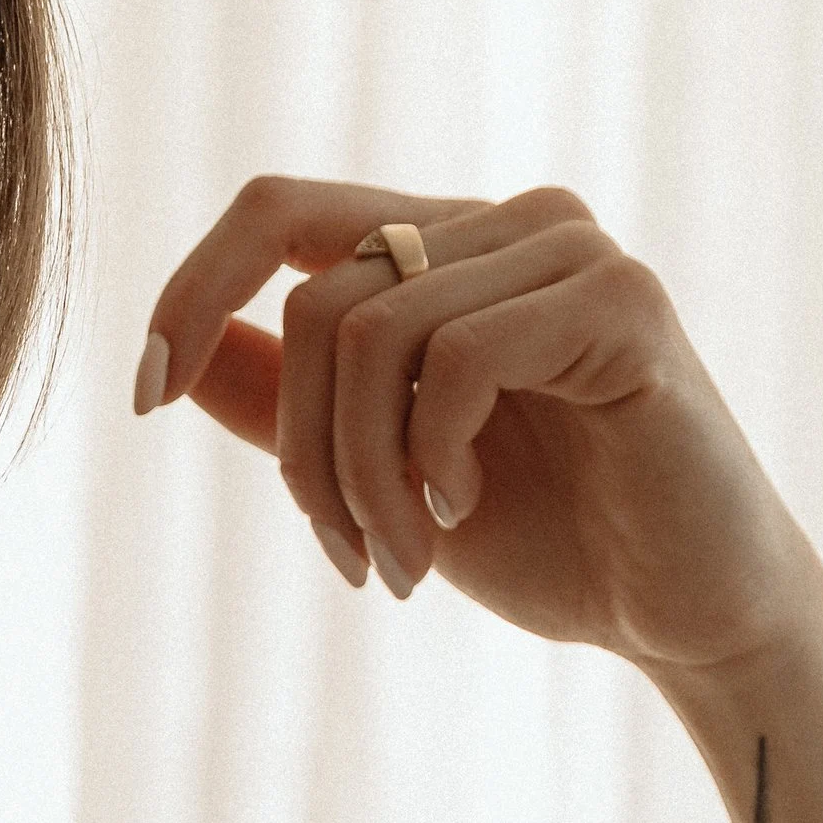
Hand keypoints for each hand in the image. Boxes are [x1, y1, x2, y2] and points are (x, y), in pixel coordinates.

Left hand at [140, 177, 822, 679]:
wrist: (678, 610)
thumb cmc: (546, 540)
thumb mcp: (383, 478)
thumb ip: (294, 410)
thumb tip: (185, 360)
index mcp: (442, 249)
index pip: (278, 212)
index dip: (192, 289)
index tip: (144, 395)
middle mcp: (503, 223)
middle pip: (314, 304)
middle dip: (305, 459)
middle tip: (353, 561)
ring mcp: (567, 249)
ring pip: (372, 332)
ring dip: (364, 482)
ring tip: (406, 564)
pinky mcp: (620, 302)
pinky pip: (455, 356)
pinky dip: (432, 458)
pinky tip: (466, 509)